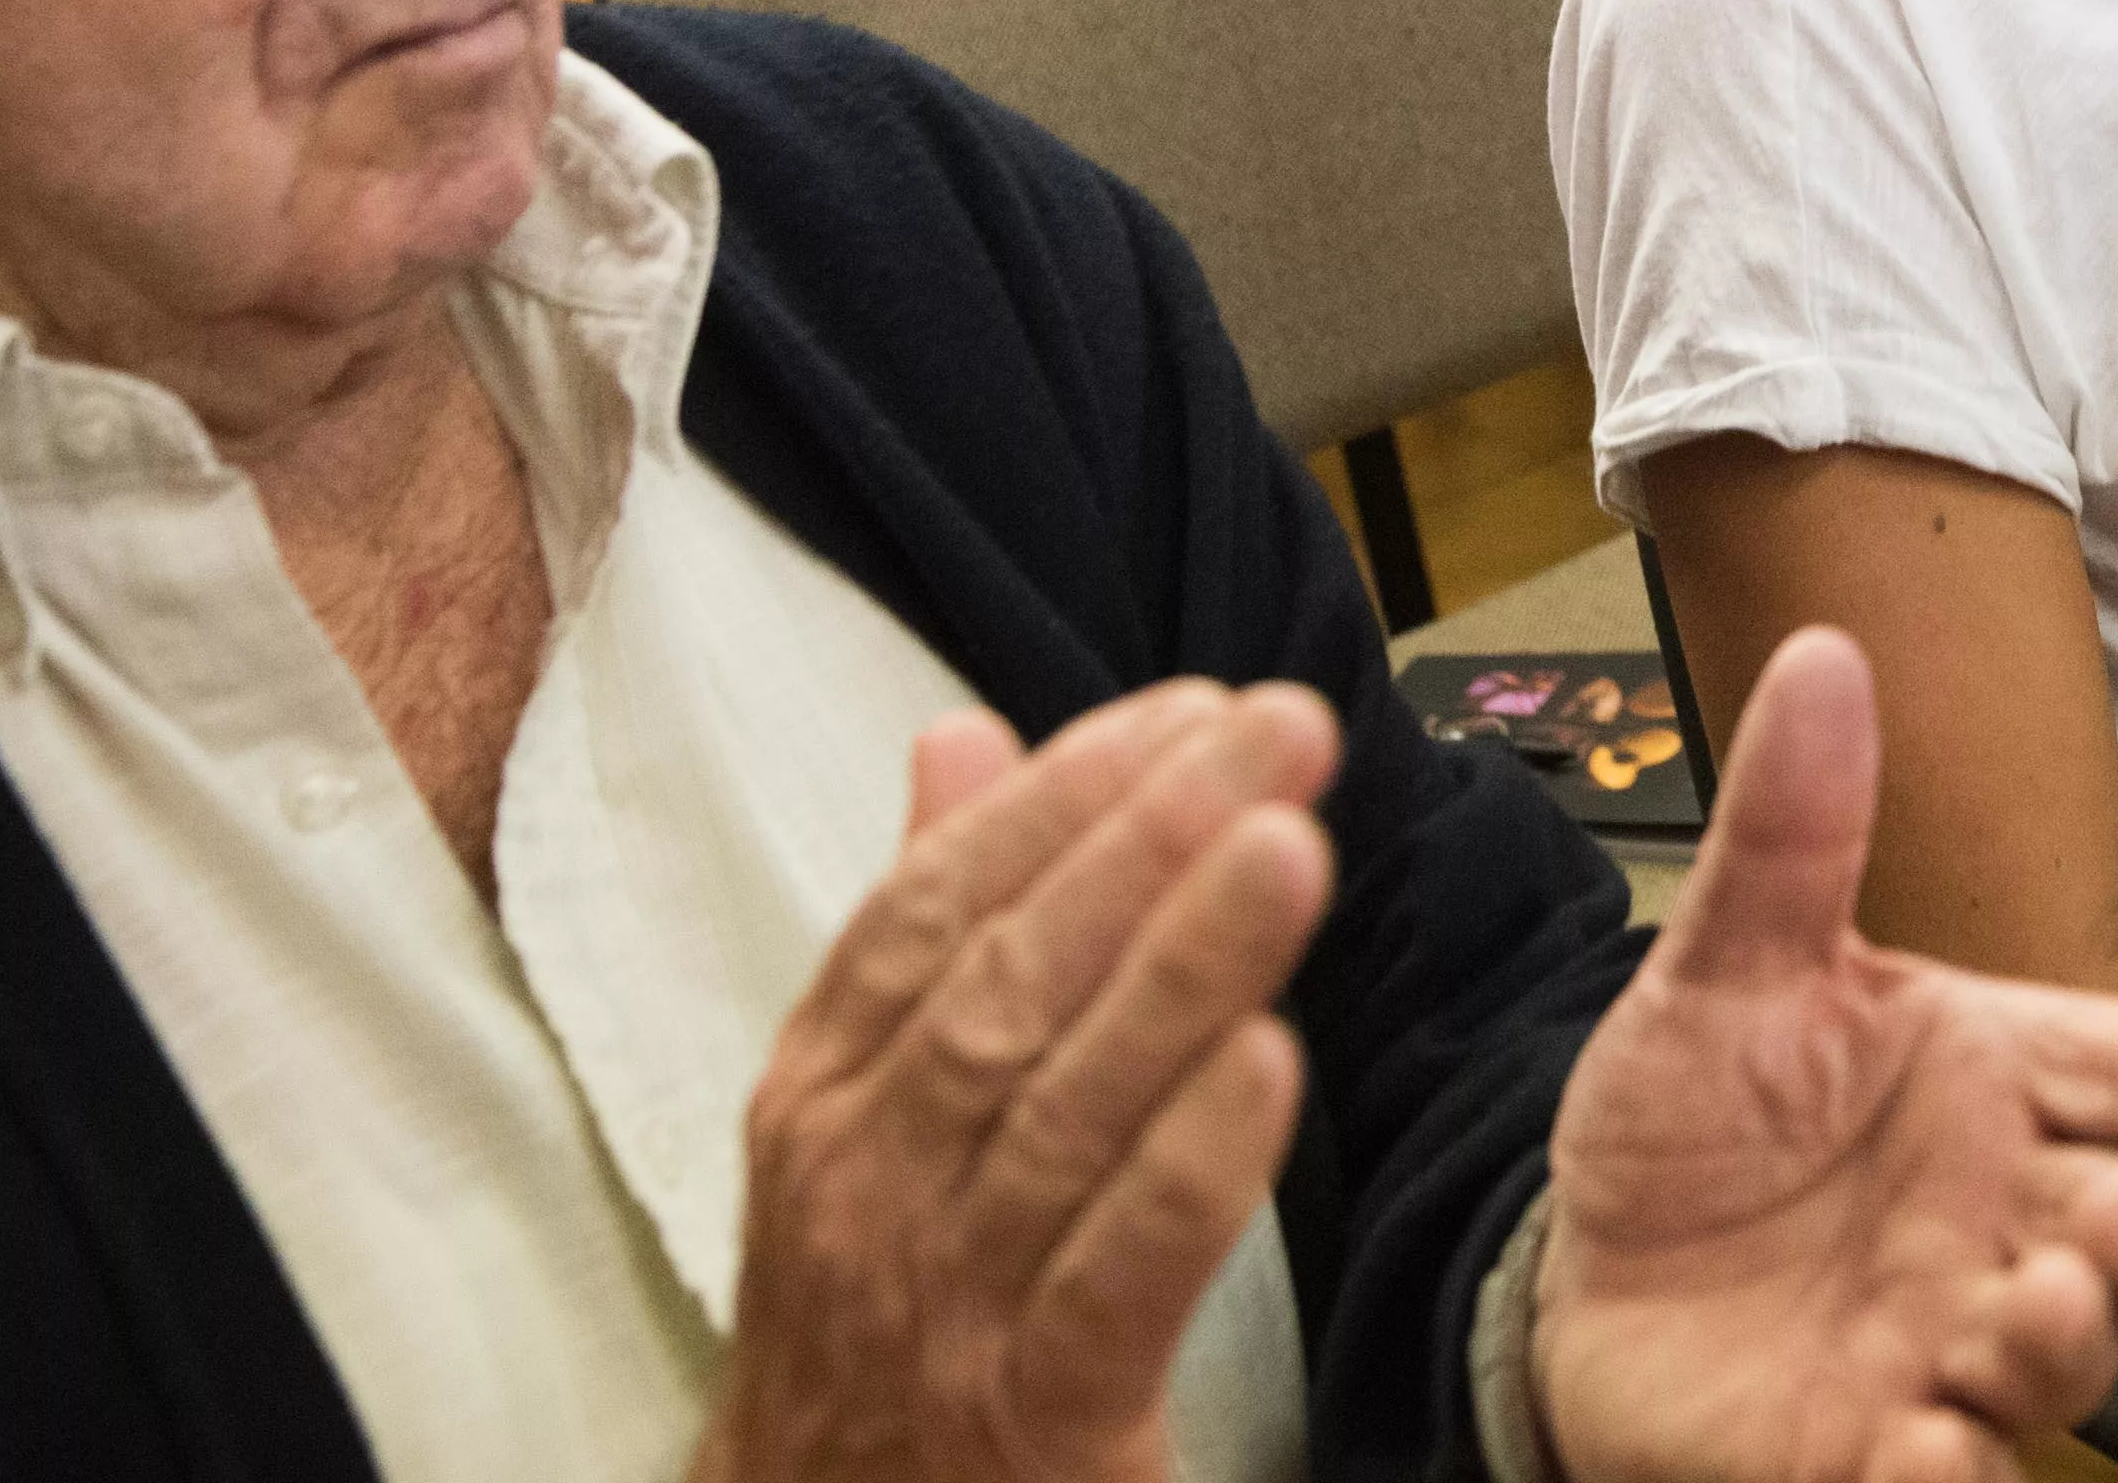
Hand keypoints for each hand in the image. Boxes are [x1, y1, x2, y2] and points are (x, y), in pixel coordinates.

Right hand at [691, 682, 1345, 1482]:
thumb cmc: (871, 1314)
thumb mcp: (862, 1119)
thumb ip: (925, 928)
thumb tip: (961, 733)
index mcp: (825, 1095)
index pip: (938, 908)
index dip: (1067, 795)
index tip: (1192, 706)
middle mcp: (866, 1185)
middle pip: (1011, 982)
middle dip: (1152, 839)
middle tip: (1280, 731)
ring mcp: (942, 1302)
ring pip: (1067, 1106)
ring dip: (1186, 967)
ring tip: (1293, 848)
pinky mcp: (1035, 1419)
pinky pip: (1115, 1272)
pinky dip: (1188, 1164)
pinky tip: (1270, 1065)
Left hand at [1533, 630, 2117, 1482]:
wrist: (1578, 1277)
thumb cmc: (1692, 1124)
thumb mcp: (1722, 969)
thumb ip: (1789, 831)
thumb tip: (1824, 659)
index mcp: (1996, 1078)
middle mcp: (2004, 1213)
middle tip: (2106, 1227)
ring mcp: (1954, 1342)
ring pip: (2075, 1356)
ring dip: (2063, 1345)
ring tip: (2000, 1323)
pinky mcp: (1879, 1456)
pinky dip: (1949, 1478)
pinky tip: (1917, 1449)